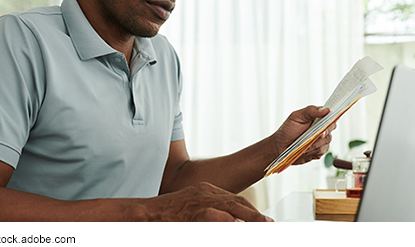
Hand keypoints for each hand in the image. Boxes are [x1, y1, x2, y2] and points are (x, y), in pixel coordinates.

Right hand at [143, 182, 272, 221]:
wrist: (145, 213)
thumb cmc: (167, 214)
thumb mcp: (192, 209)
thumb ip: (211, 213)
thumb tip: (232, 222)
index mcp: (206, 189)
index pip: (235, 199)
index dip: (251, 211)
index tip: (263, 220)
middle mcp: (206, 191)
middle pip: (238, 201)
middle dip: (255, 214)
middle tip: (269, 224)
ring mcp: (200, 199)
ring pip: (232, 206)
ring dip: (250, 217)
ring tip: (263, 225)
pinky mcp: (194, 210)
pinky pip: (215, 214)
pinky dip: (229, 220)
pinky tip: (238, 225)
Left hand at [270, 106, 335, 164]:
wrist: (280, 147)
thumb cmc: (287, 130)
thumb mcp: (296, 117)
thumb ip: (310, 111)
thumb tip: (325, 110)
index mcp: (317, 117)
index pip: (330, 115)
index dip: (331, 118)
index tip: (326, 122)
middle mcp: (322, 127)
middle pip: (331, 128)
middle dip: (322, 132)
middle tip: (314, 134)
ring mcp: (321, 139)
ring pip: (327, 140)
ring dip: (315, 142)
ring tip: (304, 142)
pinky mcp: (319, 150)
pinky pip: (322, 150)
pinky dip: (314, 150)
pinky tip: (306, 149)